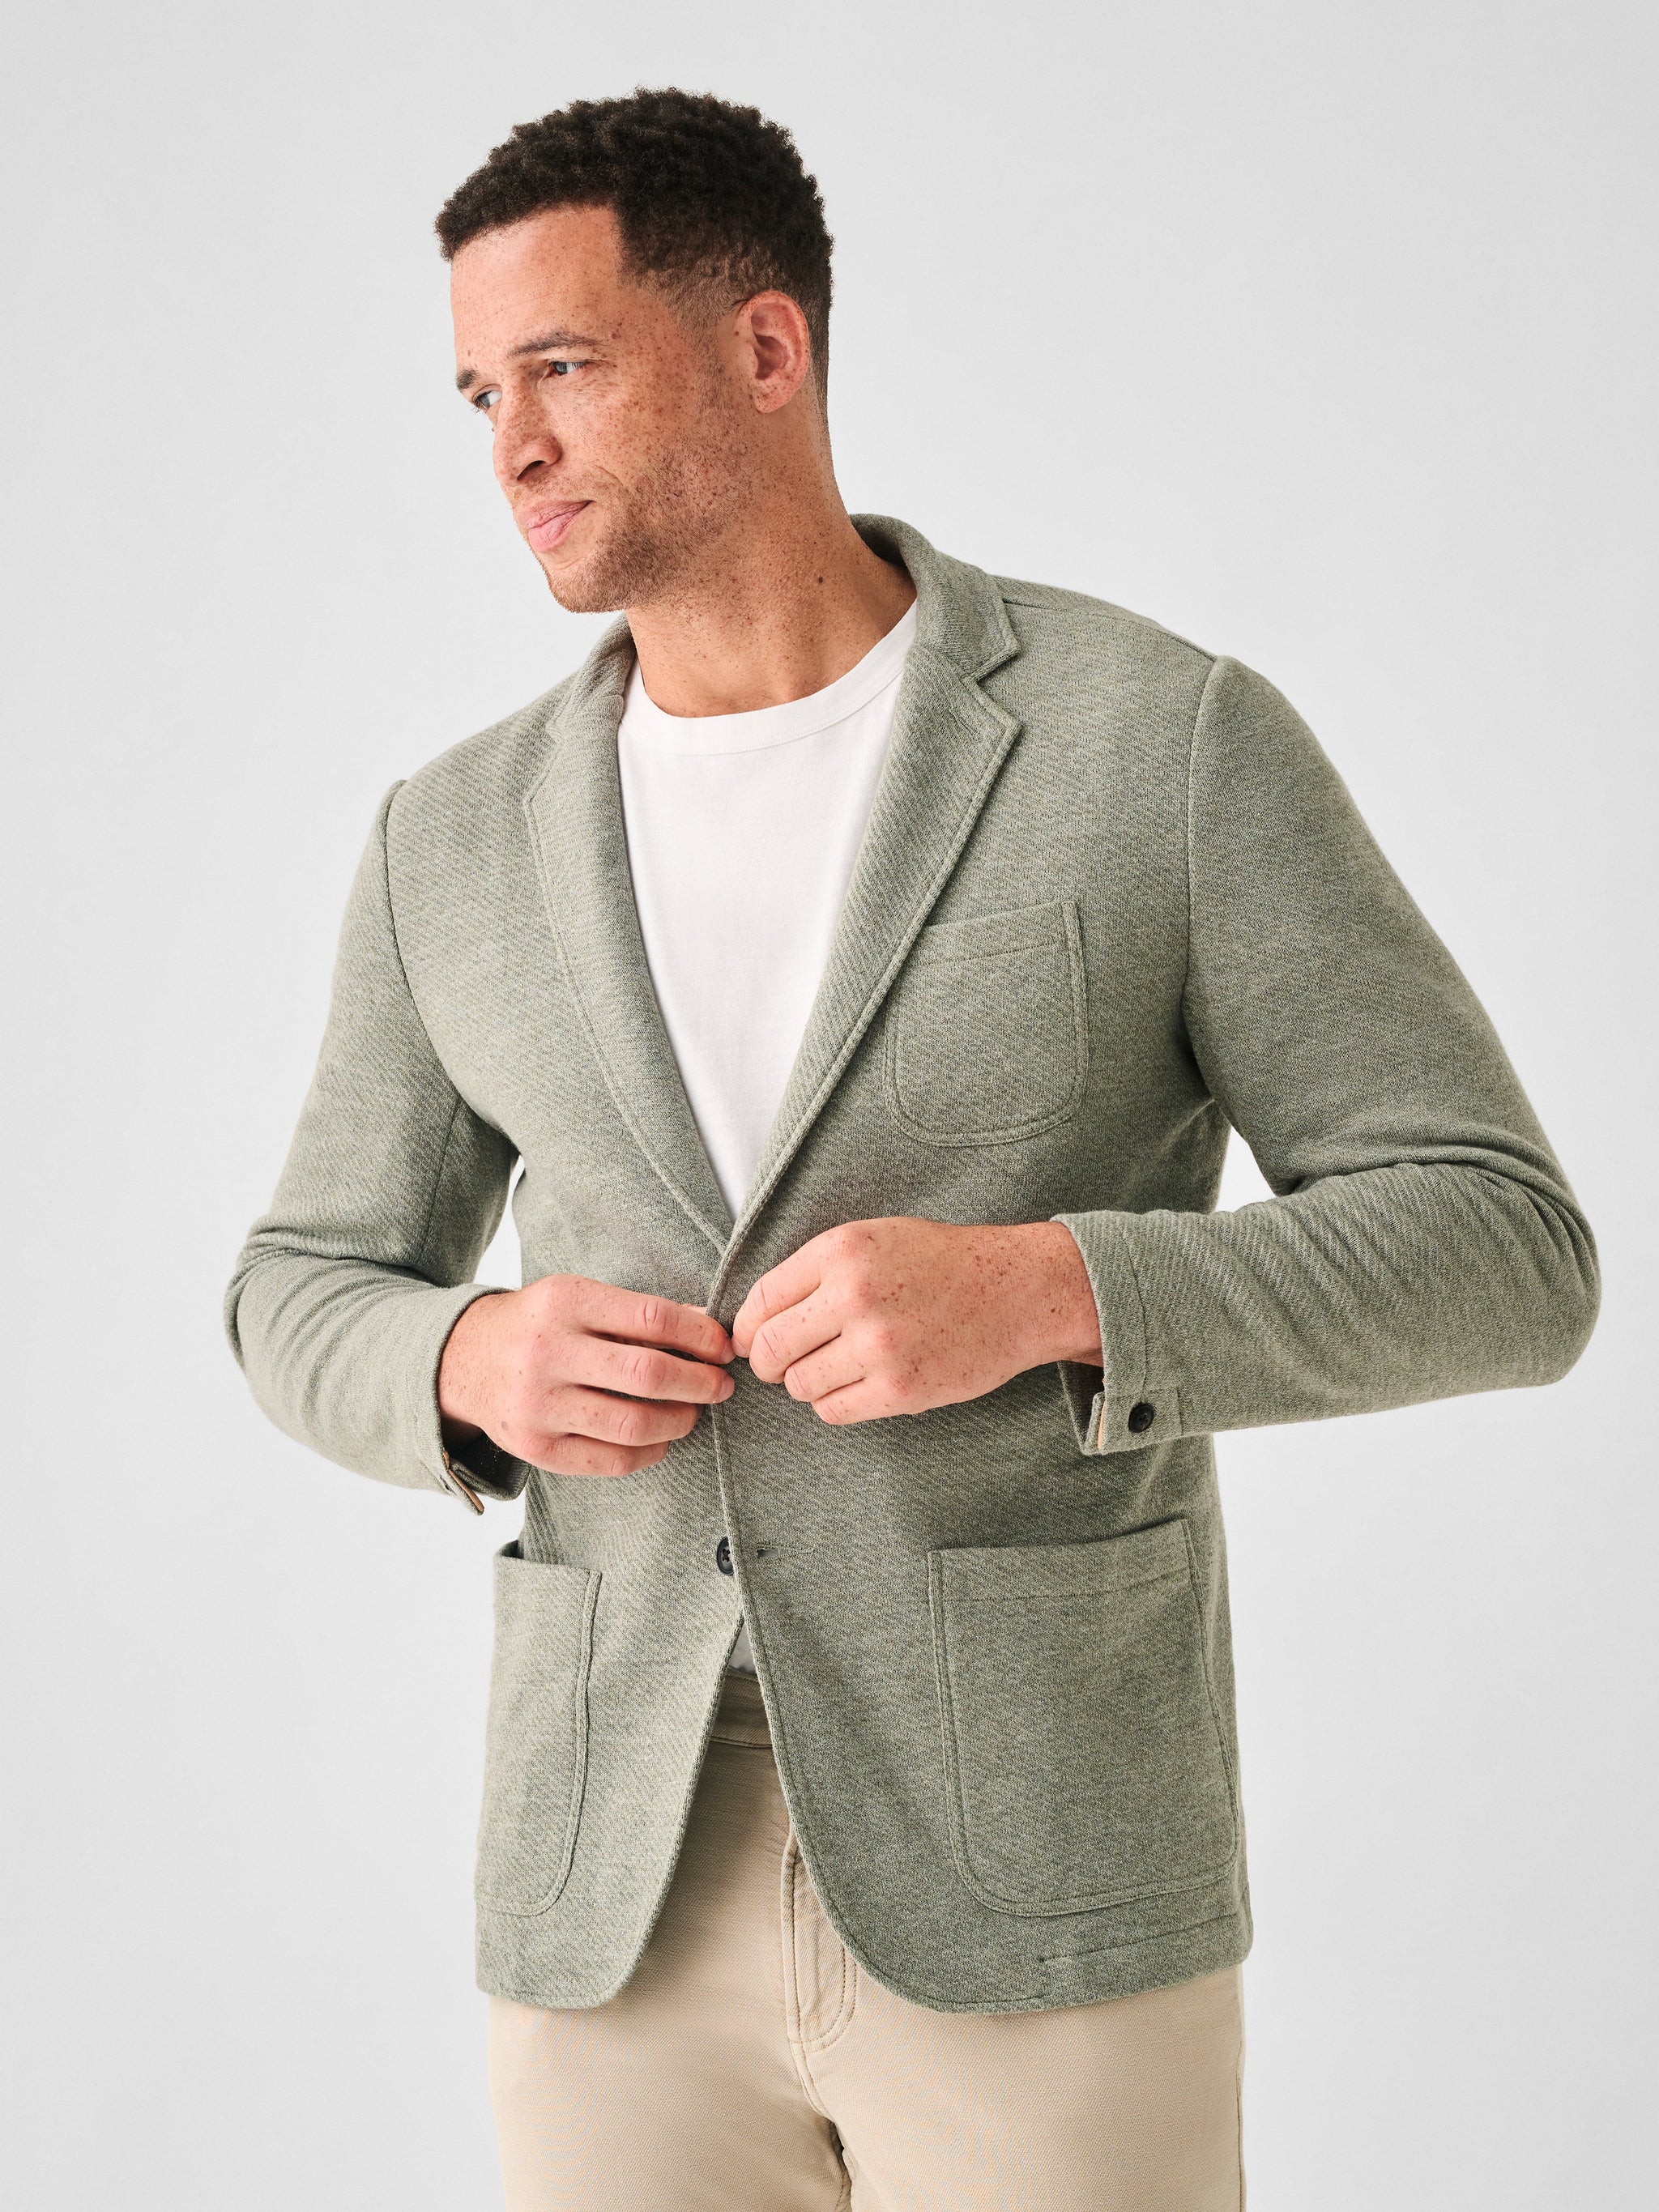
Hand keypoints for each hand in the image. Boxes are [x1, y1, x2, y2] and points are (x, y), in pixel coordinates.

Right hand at [438, 1276, 733, 1476]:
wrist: (464, 1360)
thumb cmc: (539, 1325)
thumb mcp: (579, 1297)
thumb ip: (639, 1312)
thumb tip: (708, 1328)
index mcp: (565, 1302)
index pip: (652, 1318)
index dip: (700, 1335)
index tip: (724, 1348)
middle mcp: (548, 1353)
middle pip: (648, 1374)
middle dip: (700, 1383)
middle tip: (721, 1386)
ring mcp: (538, 1405)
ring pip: (634, 1424)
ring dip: (680, 1421)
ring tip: (693, 1412)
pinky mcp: (535, 1448)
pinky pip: (610, 1461)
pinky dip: (649, 1453)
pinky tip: (660, 1439)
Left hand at [731, 1218, 1100, 1425]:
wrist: (1018, 1290)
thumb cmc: (943, 1263)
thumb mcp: (873, 1239)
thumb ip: (814, 1271)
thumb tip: (753, 1321)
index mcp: (841, 1251)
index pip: (760, 1300)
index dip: (746, 1328)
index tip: (751, 1340)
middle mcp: (854, 1296)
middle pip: (769, 1348)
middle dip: (767, 1362)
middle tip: (781, 1364)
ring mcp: (878, 1346)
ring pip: (799, 1385)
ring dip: (807, 1383)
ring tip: (836, 1368)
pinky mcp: (901, 1390)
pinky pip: (834, 1411)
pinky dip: (836, 1403)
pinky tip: (859, 1384)